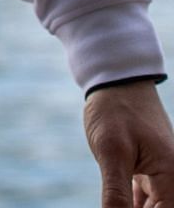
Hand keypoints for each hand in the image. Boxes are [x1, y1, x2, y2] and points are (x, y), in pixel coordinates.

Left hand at [85, 81, 173, 206]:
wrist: (115, 82)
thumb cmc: (116, 112)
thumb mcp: (111, 152)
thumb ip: (116, 193)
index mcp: (172, 177)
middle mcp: (173, 179)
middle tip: (110, 206)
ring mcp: (162, 175)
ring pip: (155, 206)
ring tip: (112, 205)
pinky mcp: (148, 170)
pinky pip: (147, 199)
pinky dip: (132, 204)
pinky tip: (116, 206)